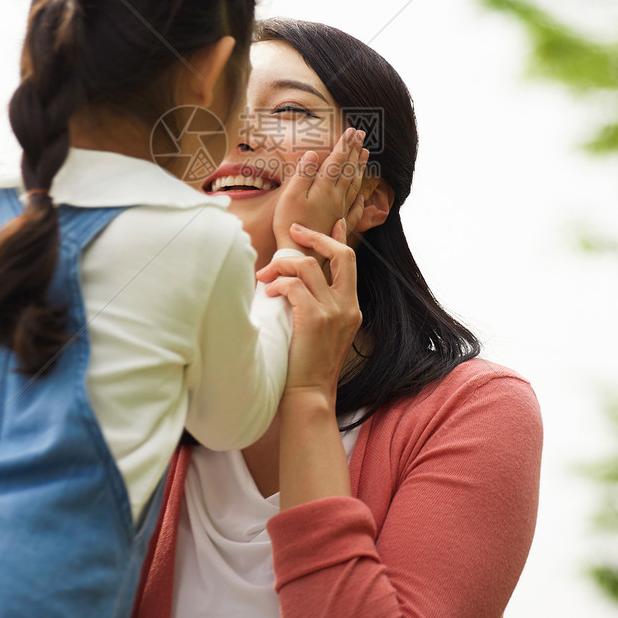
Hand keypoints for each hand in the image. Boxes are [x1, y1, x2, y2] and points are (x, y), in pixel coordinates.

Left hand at [256, 220, 361, 400]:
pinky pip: (294, 285)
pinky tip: (268, 294)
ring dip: (282, 265)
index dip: (340, 239)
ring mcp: (334, 312)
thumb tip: (295, 282)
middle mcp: (348, 306)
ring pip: (309, 265)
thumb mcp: (322, 332)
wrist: (309, 395)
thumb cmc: (307, 366)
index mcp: (351, 308)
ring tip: (266, 277)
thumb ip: (318, 305)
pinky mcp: (316, 318)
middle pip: (341, 254)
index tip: (335, 222)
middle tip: (293, 231)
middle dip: (316, 237)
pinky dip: (278, 284)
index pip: (350, 263)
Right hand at [272, 128, 368, 258]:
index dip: (344, 145)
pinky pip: (354, 207)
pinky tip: (363, 195)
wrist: (300, 254)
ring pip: (354, 185)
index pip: (338, 161)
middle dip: (355, 151)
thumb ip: (303, 173)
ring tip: (366, 155)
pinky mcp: (339, 224)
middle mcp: (336, 197)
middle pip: (348, 170)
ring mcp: (340, 211)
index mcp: (324, 187)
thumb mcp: (291, 195)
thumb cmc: (290, 224)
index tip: (351, 130)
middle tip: (361, 135)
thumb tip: (313, 153)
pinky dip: (360, 198)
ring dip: (360, 168)